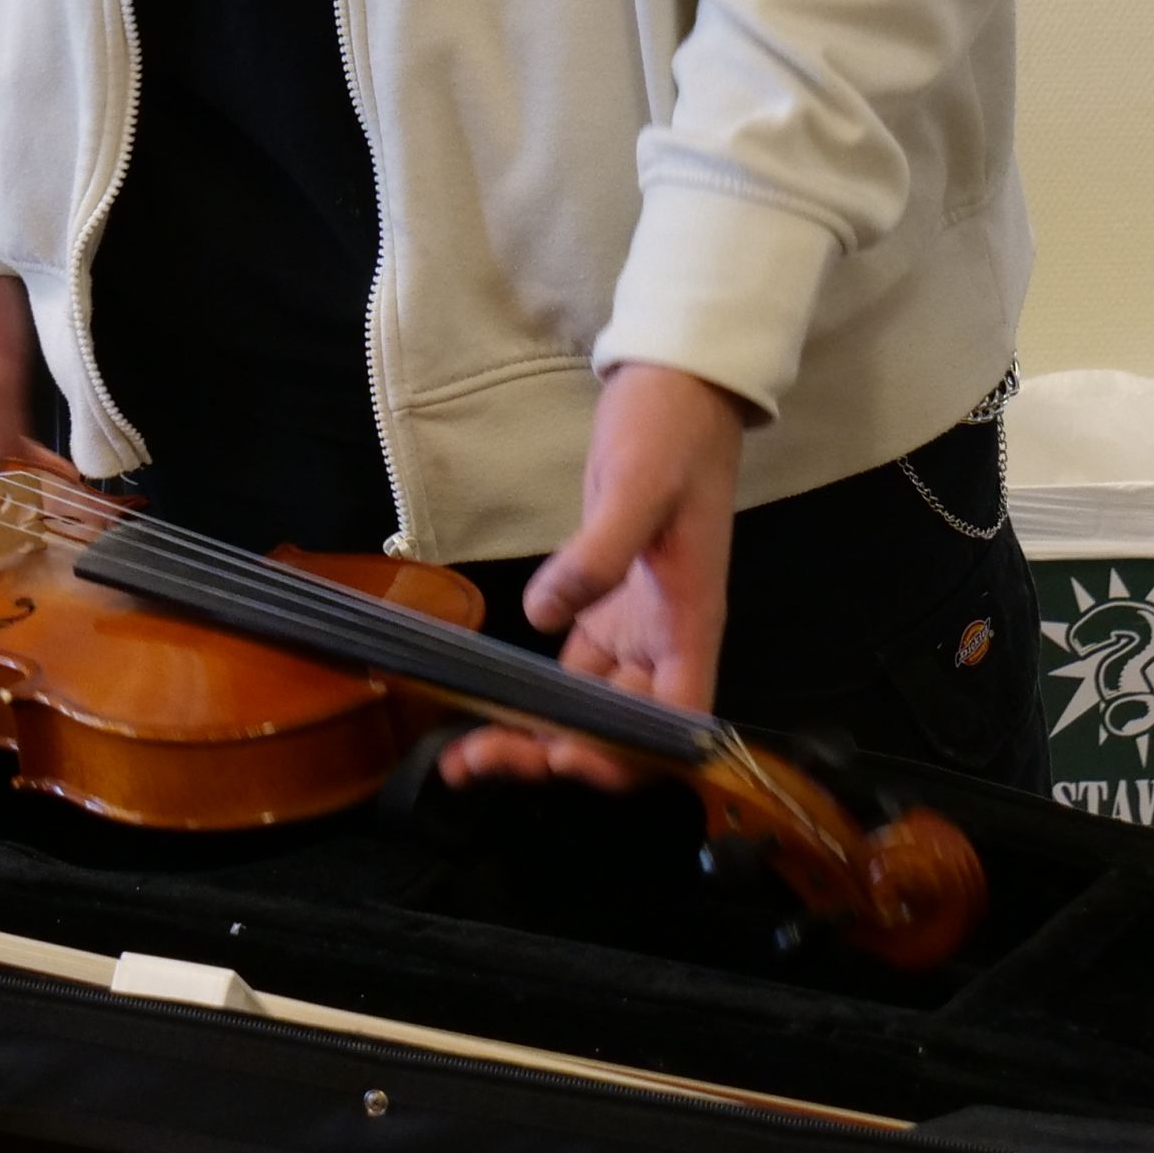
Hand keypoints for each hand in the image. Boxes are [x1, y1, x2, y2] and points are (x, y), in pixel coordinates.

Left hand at [443, 364, 748, 789]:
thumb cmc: (671, 434)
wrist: (677, 390)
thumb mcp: (636, 486)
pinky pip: (571, 674)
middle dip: (555, 757)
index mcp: (689, 623)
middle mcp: (664, 641)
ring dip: (534, 737)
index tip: (562, 755)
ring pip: (588, 710)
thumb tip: (546, 614)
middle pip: (619, 730)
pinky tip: (482, 706)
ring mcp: (632, 628)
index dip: (624, 755)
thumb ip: (597, 553)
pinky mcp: (603, 608)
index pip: (672, 722)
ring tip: (464, 756)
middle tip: (479, 762)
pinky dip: (531, 698)